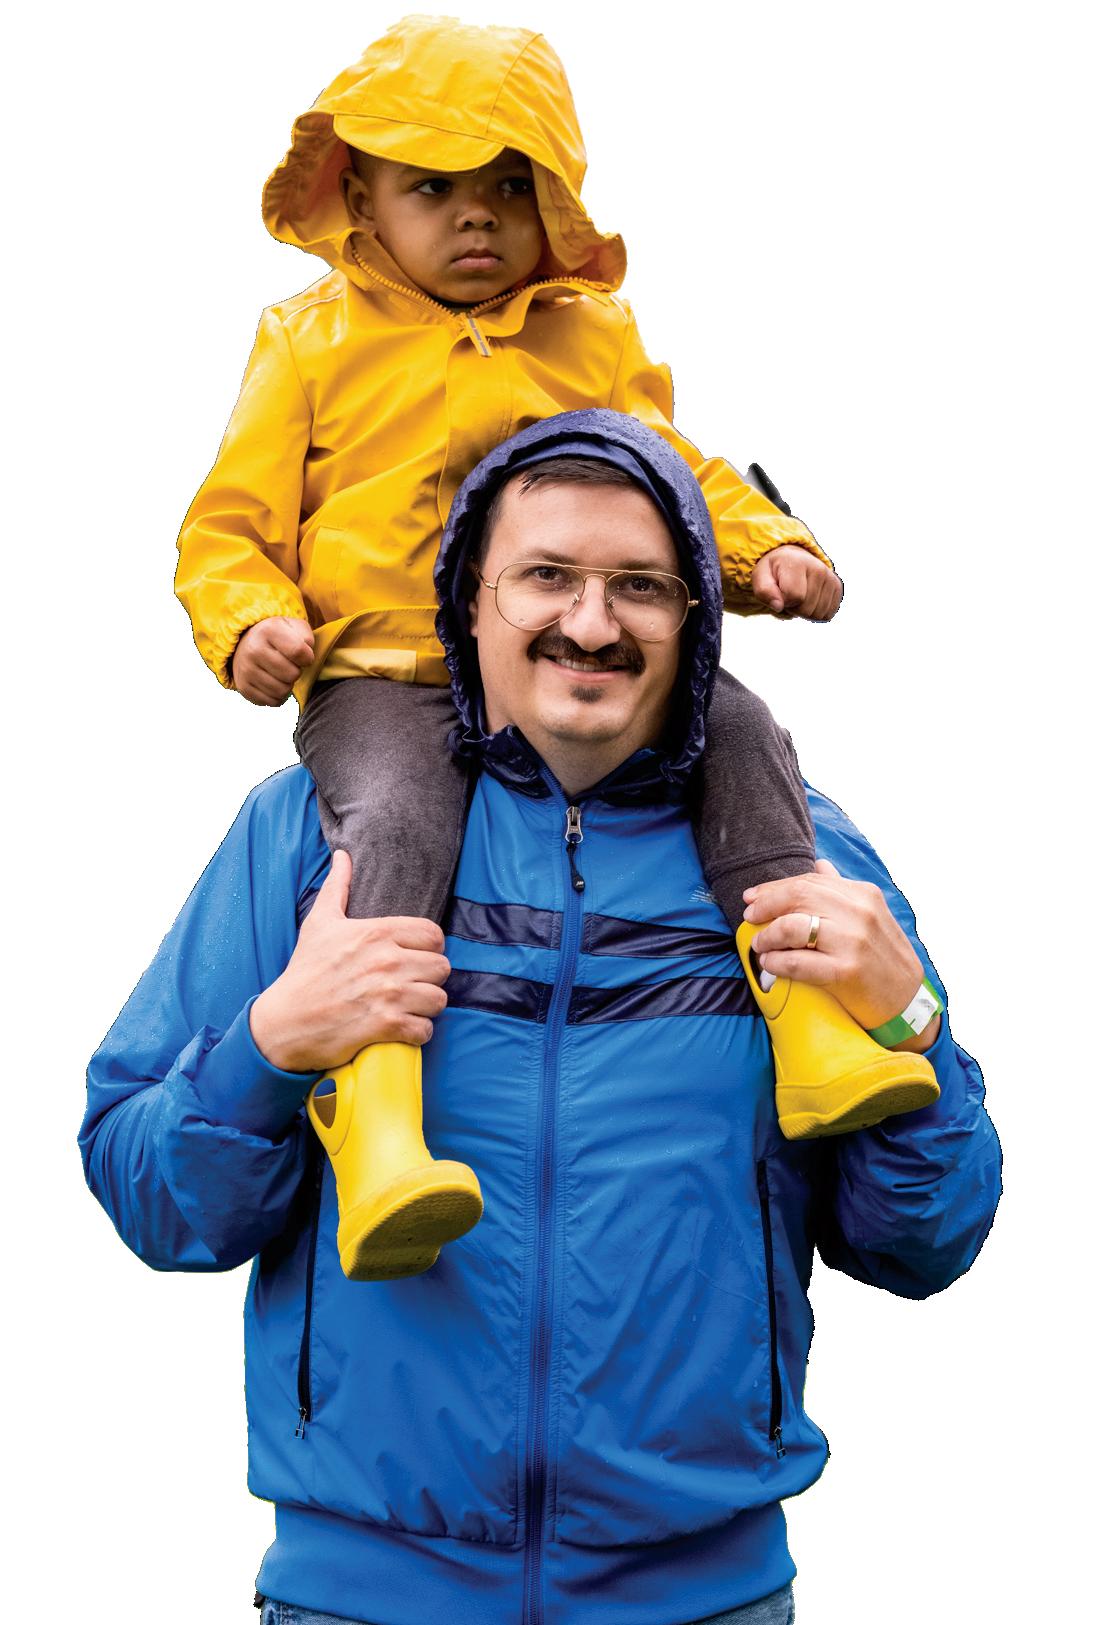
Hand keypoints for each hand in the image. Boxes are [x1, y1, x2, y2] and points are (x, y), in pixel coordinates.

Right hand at [232, 616, 314, 704]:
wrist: (247, 643)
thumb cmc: (279, 636)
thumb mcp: (294, 626)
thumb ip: (306, 637)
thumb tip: (306, 657)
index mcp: (268, 630)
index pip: (298, 652)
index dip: (307, 657)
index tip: (303, 656)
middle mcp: (253, 650)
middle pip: (292, 674)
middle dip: (296, 671)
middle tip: (290, 665)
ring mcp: (246, 670)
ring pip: (283, 691)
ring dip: (288, 685)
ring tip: (282, 674)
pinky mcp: (244, 687)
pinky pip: (273, 702)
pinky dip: (278, 696)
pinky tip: (274, 682)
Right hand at [249, 851, 450, 1071]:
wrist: (284, 1021)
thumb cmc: (305, 971)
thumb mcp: (320, 923)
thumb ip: (337, 887)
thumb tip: (342, 855)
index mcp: (377, 933)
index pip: (434, 935)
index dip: (429, 947)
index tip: (415, 957)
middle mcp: (387, 962)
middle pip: (442, 968)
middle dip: (429, 978)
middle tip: (411, 984)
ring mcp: (389, 995)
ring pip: (439, 999)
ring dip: (426, 1006)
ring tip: (409, 1005)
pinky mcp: (386, 1026)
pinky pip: (426, 1029)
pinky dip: (417, 1032)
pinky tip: (401, 1027)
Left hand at [742, 860, 939, 1051]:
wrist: (907, 1000)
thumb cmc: (881, 956)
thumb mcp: (870, 915)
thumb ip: (841, 889)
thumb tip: (819, 865)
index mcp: (862, 894)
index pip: (808, 881)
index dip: (773, 888)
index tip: (752, 897)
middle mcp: (859, 913)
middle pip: (797, 896)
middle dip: (766, 905)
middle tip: (750, 917)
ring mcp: (853, 942)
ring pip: (793, 926)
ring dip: (768, 934)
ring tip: (760, 944)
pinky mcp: (846, 972)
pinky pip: (797, 962)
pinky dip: (776, 961)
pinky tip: (769, 963)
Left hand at [750, 546, 842, 620]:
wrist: (792, 560)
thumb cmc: (773, 571)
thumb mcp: (760, 577)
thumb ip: (764, 591)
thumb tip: (778, 606)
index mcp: (798, 562)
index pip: (794, 596)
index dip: (783, 601)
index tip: (779, 591)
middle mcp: (819, 568)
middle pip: (806, 609)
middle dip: (793, 607)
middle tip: (788, 594)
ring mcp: (830, 578)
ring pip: (817, 615)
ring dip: (804, 611)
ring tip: (799, 595)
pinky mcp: (837, 588)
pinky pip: (826, 615)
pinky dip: (815, 612)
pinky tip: (809, 599)